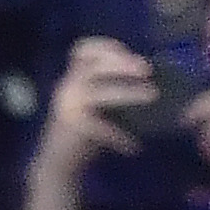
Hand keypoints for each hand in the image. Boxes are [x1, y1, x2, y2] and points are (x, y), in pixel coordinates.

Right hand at [39, 36, 154, 172]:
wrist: (57, 163)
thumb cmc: (81, 133)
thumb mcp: (93, 105)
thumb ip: (108, 91)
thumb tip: (147, 81)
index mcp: (72, 78)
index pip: (82, 49)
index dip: (105, 46)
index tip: (128, 51)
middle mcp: (67, 87)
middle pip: (92, 64)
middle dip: (121, 62)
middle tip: (148, 69)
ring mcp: (69, 106)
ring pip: (99, 91)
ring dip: (127, 91)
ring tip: (153, 95)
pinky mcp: (75, 126)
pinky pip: (101, 127)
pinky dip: (119, 136)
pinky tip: (133, 146)